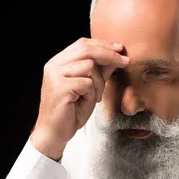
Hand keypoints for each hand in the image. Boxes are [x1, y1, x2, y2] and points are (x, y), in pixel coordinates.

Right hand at [31, 37, 129, 158]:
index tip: (120, 49)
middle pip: (86, 49)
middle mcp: (54, 66)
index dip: (103, 45)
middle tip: (125, 62)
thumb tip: (115, 56)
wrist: (55, 133)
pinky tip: (88, 102)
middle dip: (109, 54)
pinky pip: (87, 82)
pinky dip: (92, 93)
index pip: (83, 44)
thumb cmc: (71, 113)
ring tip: (95, 97)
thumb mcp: (89, 89)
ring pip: (89, 66)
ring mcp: (55, 75)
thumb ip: (99, 72)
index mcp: (58, 63)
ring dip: (99, 82)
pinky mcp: (60, 87)